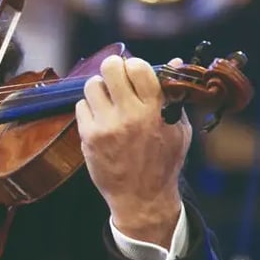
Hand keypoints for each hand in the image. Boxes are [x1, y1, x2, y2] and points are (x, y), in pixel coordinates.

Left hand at [77, 55, 191, 245]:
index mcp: (156, 110)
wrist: (142, 197)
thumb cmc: (163, 161)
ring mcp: (107, 126)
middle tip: (115, 77)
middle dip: (113, 68)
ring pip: (92, 85)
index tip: (134, 72)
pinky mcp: (89, 137)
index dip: (134, 65)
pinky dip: (89, 108)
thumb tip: (174, 61)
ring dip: (99, 88)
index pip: (139, 67)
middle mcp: (130, 115)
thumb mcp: (179, 128)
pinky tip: (100, 118)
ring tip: (107, 100)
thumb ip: (174, 95)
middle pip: (110, 68)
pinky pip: (81, 106)